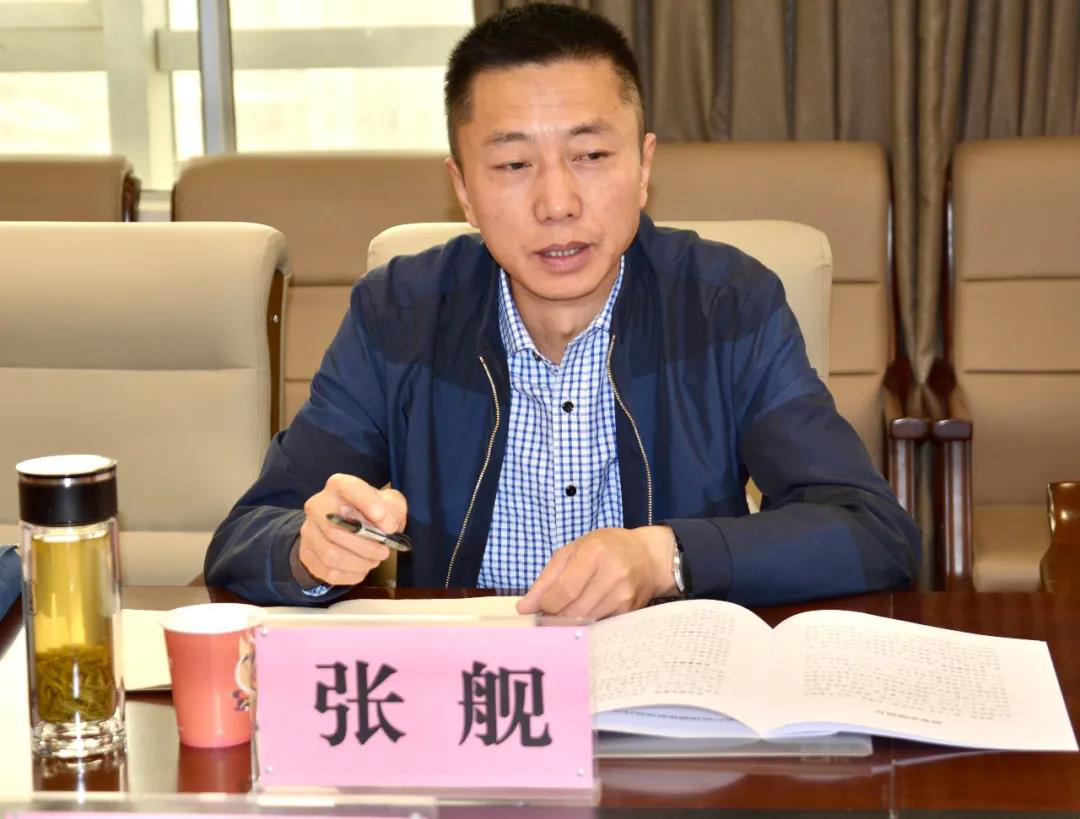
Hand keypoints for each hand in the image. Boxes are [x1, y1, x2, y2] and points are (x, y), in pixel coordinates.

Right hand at [295, 474, 407, 585]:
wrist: (344, 527)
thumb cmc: (369, 512)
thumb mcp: (388, 503)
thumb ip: (393, 509)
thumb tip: (387, 525)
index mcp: (339, 486)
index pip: (349, 489)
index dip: (368, 505)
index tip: (388, 525)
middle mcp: (318, 505)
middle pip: (336, 529)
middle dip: (366, 546)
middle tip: (384, 552)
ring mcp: (308, 531)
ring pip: (331, 554)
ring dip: (359, 563)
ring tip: (374, 561)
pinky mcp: (307, 554)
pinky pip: (328, 571)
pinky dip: (350, 575)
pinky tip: (361, 569)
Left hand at [516, 526, 677, 618]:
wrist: (646, 556)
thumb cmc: (603, 548)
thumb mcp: (571, 552)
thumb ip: (546, 579)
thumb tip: (523, 608)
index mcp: (594, 553)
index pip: (564, 591)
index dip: (547, 604)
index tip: (542, 606)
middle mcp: (612, 574)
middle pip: (573, 610)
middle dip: (556, 616)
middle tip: (551, 613)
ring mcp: (624, 594)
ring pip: (585, 621)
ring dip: (571, 622)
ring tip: (569, 609)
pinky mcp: (630, 610)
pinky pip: (599, 625)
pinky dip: (588, 623)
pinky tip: (587, 611)